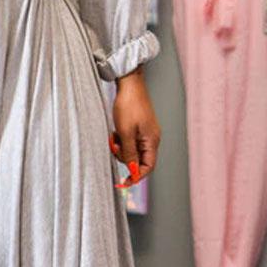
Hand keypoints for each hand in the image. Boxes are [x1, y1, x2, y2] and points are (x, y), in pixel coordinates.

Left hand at [109, 67, 160, 188]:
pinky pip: (129, 141)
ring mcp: (145, 132)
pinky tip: (115, 131)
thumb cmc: (128, 105)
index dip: (135, 177)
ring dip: (121, 148)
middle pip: (139, 160)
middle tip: (114, 146)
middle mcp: (151, 138)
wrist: (129, 84)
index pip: (148, 168)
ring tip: (114, 136)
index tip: (122, 182)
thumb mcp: (125, 132)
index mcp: (152, 141)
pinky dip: (121, 140)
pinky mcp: (139, 127)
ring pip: (132, 150)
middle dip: (124, 157)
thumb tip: (133, 171)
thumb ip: (129, 153)